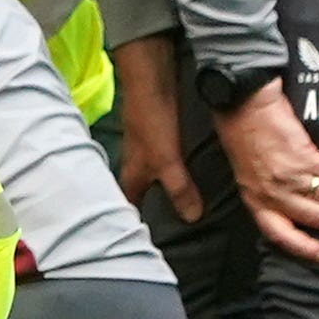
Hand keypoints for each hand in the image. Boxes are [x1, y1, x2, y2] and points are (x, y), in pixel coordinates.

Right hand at [113, 33, 201, 222]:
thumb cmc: (152, 119)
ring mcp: (144, 147)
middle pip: (136, 192)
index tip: (133, 241)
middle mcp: (135, 163)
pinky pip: (161, 160)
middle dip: (142, 210)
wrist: (151, 77)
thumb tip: (192, 219)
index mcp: (132, 173)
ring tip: (175, 206)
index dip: (128, 223)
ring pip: (149, 176)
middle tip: (157, 228)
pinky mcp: (156, 133)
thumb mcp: (167, 158)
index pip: (126, 205)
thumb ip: (179, 187)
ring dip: (157, 190)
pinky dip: (169, 170)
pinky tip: (185, 171)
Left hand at [214, 80, 318, 262]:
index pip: (279, 233)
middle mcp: (271, 192)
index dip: (303, 247)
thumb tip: (300, 202)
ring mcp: (287, 174)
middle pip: (314, 217)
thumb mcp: (249, 172)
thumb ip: (270, 191)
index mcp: (255, 199)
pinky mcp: (302, 154)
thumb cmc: (242, 136)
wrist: (240, 105)